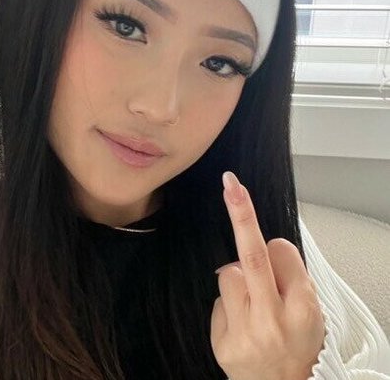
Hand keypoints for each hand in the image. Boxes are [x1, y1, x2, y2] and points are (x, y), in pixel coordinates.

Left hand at [210, 171, 324, 379]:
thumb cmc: (298, 346)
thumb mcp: (312, 312)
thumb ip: (291, 278)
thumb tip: (262, 243)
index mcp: (303, 309)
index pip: (282, 251)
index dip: (277, 249)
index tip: (272, 245)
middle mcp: (273, 320)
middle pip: (252, 255)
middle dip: (241, 215)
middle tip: (231, 184)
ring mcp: (245, 332)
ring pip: (228, 273)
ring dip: (238, 278)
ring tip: (253, 305)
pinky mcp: (222, 342)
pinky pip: (219, 300)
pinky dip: (229, 304)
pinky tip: (241, 323)